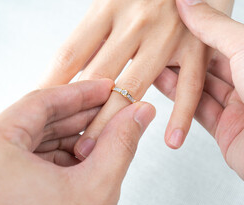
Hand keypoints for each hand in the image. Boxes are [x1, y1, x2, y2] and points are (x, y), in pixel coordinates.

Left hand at [0, 80, 154, 204]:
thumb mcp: (97, 186)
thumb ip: (122, 142)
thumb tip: (139, 113)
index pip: (41, 102)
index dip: (80, 92)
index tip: (106, 86)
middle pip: (39, 121)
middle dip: (81, 114)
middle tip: (113, 107)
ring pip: (38, 141)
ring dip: (75, 135)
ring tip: (107, 133)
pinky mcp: (6, 194)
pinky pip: (35, 161)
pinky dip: (64, 156)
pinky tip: (89, 155)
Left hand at [40, 0, 233, 156]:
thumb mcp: (118, 0)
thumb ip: (101, 33)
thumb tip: (78, 68)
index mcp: (110, 8)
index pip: (73, 54)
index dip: (54, 85)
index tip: (45, 111)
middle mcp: (136, 23)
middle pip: (100, 77)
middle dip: (81, 115)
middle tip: (69, 144)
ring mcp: (168, 37)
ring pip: (137, 86)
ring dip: (114, 123)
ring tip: (100, 151)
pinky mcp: (197, 47)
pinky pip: (189, 86)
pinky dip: (182, 116)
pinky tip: (172, 139)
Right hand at [155, 0, 243, 204]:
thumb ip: (213, 26)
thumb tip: (190, 2)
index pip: (222, 41)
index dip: (195, 34)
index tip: (172, 26)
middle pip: (210, 68)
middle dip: (183, 58)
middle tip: (158, 48)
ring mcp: (242, 110)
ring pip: (202, 91)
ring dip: (178, 80)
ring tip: (153, 66)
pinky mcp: (230, 133)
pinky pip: (201, 115)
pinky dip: (182, 104)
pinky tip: (167, 91)